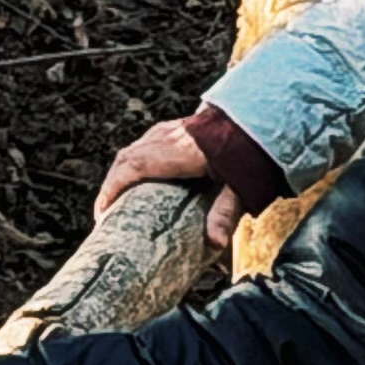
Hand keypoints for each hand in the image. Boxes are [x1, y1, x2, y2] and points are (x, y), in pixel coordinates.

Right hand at [96, 117, 244, 250]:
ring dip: (121, 173)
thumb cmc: (251, 156)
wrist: (262, 121)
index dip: (113, 188)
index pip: (134, 166)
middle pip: (127, 159)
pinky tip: (137, 177)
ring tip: (116, 199)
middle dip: (112, 185)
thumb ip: (224, 214)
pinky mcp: (176, 128)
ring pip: (133, 149)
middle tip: (105, 213)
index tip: (102, 212)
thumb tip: (215, 243)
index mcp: (180, 152)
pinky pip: (144, 144)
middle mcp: (169, 138)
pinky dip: (133, 162)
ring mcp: (171, 130)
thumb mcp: (239, 188)